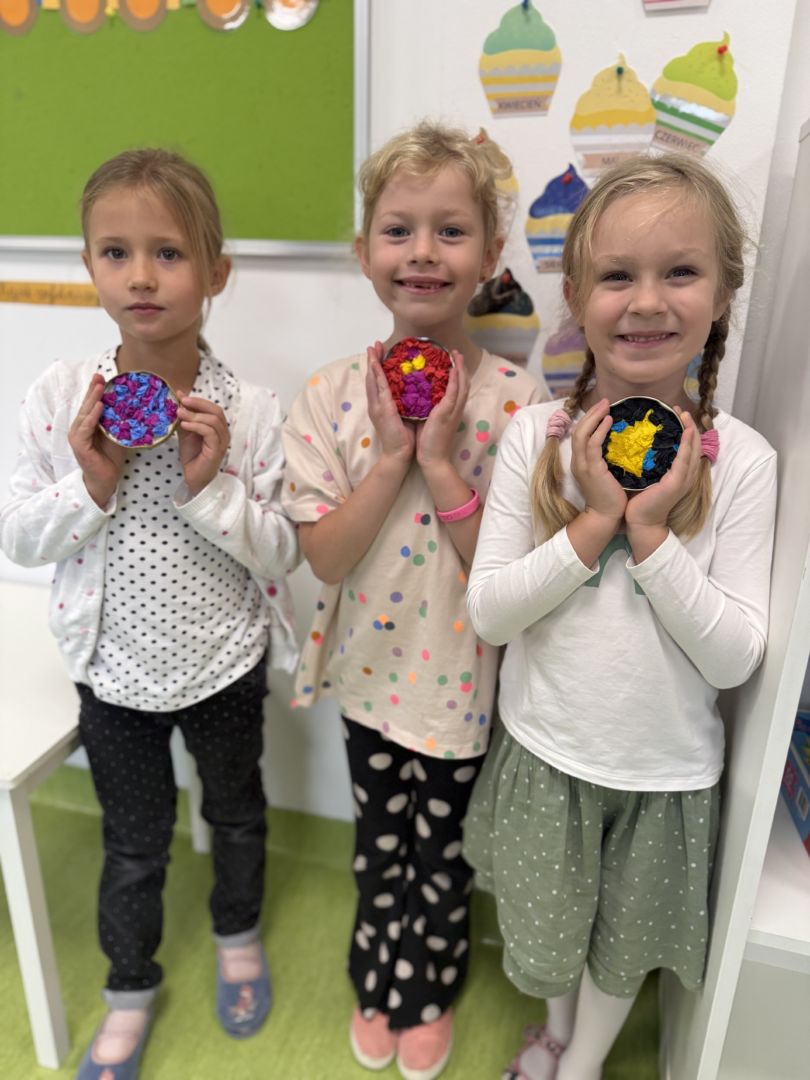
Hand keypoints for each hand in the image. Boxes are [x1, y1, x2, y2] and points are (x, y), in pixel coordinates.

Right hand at [69, 374, 126, 507]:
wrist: (105, 479)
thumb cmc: (111, 457)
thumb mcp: (117, 434)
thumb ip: (119, 421)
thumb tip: (134, 406)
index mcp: (88, 423)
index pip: (92, 404)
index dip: (96, 390)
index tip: (102, 376)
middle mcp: (80, 427)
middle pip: (87, 405)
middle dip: (93, 389)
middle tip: (100, 376)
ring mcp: (77, 436)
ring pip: (85, 414)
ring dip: (92, 399)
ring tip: (99, 387)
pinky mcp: (79, 445)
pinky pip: (85, 428)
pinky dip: (92, 417)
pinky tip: (99, 407)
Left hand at [176, 395, 230, 496]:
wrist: (194, 477)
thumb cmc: (192, 455)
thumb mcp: (186, 432)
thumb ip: (184, 416)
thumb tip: (179, 396)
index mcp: (218, 427)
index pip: (212, 408)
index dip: (198, 400)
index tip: (181, 396)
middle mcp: (223, 432)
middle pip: (216, 410)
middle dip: (198, 404)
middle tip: (182, 401)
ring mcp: (222, 441)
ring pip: (213, 420)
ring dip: (195, 415)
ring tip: (180, 414)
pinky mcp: (217, 449)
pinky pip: (210, 432)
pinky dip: (196, 426)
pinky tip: (184, 425)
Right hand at [365, 342, 414, 464]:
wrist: (399, 454)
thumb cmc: (404, 437)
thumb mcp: (406, 415)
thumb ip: (407, 402)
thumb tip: (416, 391)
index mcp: (382, 405)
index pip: (379, 381)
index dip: (378, 366)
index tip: (380, 352)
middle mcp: (376, 404)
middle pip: (372, 377)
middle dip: (372, 360)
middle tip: (373, 344)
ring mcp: (377, 407)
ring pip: (372, 380)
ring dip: (372, 363)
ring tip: (372, 349)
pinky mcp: (382, 410)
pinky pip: (378, 389)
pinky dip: (376, 376)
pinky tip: (375, 365)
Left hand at [415, 350, 467, 469]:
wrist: (432, 459)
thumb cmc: (429, 442)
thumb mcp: (429, 421)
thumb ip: (429, 409)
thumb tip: (421, 397)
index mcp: (451, 410)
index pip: (457, 388)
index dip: (457, 374)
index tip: (453, 361)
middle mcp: (455, 409)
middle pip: (463, 384)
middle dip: (461, 367)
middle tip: (457, 353)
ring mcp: (453, 411)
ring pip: (461, 386)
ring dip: (460, 369)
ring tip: (457, 355)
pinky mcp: (446, 414)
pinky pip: (453, 394)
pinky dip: (455, 380)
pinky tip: (453, 369)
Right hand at [570, 398, 626, 525]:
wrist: (605, 516)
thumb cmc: (610, 498)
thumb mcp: (606, 474)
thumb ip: (608, 459)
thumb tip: (620, 444)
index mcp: (580, 462)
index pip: (581, 435)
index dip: (590, 420)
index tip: (603, 410)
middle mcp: (578, 462)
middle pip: (579, 430)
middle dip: (591, 414)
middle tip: (605, 401)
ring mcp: (582, 465)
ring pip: (582, 434)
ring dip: (594, 417)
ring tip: (606, 406)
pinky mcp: (591, 469)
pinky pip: (592, 445)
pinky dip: (599, 430)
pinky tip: (609, 421)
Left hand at [624, 408, 701, 528]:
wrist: (640, 522)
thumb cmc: (640, 500)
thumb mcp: (647, 477)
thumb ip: (650, 462)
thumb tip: (641, 445)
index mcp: (680, 473)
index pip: (687, 447)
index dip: (686, 430)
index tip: (678, 414)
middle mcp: (686, 475)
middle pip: (694, 445)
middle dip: (690, 425)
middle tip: (681, 409)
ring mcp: (684, 479)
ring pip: (693, 450)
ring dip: (691, 430)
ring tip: (685, 414)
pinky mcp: (677, 483)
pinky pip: (685, 460)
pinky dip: (687, 445)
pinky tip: (687, 431)